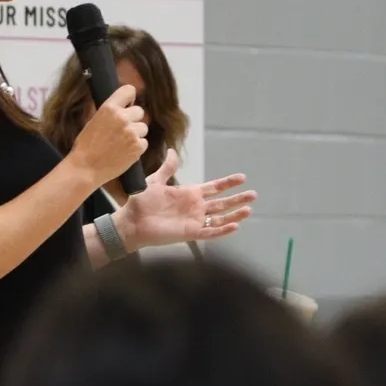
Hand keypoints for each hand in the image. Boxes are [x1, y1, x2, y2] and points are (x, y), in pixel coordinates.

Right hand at [64, 83, 147, 186]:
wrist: (85, 168)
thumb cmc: (86, 146)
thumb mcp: (94, 120)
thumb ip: (110, 112)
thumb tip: (123, 105)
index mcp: (109, 108)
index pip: (129, 90)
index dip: (130, 98)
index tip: (127, 105)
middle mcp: (122, 118)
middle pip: (140, 111)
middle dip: (134, 119)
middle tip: (123, 130)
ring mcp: (131, 132)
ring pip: (143, 127)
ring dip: (136, 134)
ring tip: (122, 143)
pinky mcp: (138, 147)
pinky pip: (144, 142)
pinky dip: (137, 147)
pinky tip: (125, 152)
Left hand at [115, 150, 254, 247]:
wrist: (131, 221)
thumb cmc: (141, 202)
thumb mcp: (155, 181)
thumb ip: (167, 168)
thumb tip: (174, 152)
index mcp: (189, 194)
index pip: (214, 188)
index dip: (227, 183)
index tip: (242, 178)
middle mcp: (195, 208)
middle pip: (222, 203)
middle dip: (237, 198)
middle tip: (253, 194)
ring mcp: (194, 221)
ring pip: (220, 218)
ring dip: (234, 214)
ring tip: (249, 209)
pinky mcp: (190, 233)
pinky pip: (210, 232)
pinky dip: (223, 230)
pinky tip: (235, 226)